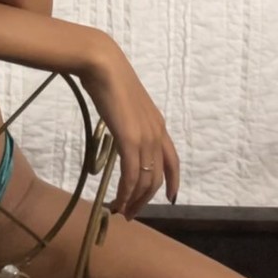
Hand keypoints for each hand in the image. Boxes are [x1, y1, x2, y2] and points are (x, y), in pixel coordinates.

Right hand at [78, 35, 179, 216]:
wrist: (103, 66)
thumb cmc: (109, 80)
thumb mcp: (124, 106)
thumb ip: (127, 121)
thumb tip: (119, 131)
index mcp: (158, 125)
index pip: (173, 160)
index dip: (174, 182)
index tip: (170, 198)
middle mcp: (157, 134)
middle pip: (159, 177)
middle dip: (147, 199)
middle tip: (131, 211)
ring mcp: (145, 137)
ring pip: (146, 180)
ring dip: (135, 200)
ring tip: (122, 210)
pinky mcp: (130, 140)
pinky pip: (132, 175)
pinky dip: (126, 192)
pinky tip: (118, 200)